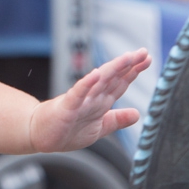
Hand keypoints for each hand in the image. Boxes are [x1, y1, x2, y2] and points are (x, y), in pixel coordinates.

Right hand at [27, 49, 151, 152]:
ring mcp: (80, 101)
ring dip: (114, 69)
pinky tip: (96, 74)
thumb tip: (138, 114)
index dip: (133, 71)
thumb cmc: (67, 130)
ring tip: (127, 58)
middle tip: (143, 52)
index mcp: (100, 101)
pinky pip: (78, 94)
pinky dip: (87, 84)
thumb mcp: (99, 128)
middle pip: (113, 78)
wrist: (40, 136)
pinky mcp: (67, 107)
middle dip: (128, 65)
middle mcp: (92, 97)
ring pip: (99, 82)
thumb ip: (117, 120)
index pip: (120, 82)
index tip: (147, 58)